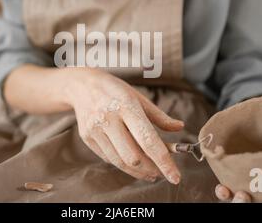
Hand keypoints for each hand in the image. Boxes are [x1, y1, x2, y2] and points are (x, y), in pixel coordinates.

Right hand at [64, 68, 183, 183]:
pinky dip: (123, 164)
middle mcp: (109, 118)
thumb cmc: (116, 91)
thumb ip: (159, 116)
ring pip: (120, 162)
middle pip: (133, 156)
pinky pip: (108, 158)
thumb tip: (179, 127)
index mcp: (127, 106)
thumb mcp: (139, 97)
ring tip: (151, 172)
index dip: (163, 161)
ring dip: (138, 172)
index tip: (175, 176)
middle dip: (151, 169)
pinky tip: (132, 162)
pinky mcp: (87, 138)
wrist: (82, 85)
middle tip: (162, 172)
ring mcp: (96, 129)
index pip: (148, 139)